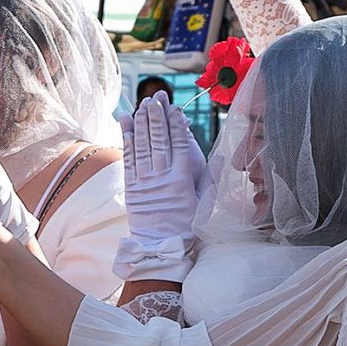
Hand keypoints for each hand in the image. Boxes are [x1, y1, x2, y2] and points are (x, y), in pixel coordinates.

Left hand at [117, 94, 205, 277]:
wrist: (161, 248)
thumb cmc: (187, 227)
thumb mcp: (203, 202)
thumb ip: (209, 179)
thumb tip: (221, 159)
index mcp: (182, 179)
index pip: (180, 144)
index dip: (176, 123)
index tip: (174, 107)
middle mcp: (162, 176)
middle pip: (159, 140)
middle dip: (157, 117)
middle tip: (155, 98)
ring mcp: (145, 181)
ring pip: (143, 146)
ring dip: (141, 123)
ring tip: (141, 105)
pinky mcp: (131, 188)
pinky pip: (129, 159)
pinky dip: (127, 140)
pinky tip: (126, 124)